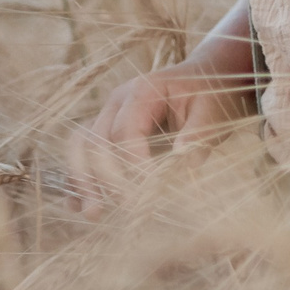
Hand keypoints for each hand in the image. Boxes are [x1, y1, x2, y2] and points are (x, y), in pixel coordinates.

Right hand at [69, 52, 255, 202]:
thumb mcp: (211, 109)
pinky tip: (78, 205)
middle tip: (127, 207)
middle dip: (107, 178)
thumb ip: (198, 133)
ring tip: (93, 212)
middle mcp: (116, 101)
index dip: (134, 164)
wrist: (204, 77)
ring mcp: (108, 115)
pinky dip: (79, 177)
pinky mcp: (107, 131)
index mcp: (141, 91)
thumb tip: (186, 162)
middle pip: (97, 141)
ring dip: (84, 180)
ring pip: (82, 147)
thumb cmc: (208, 93)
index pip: (126, 131)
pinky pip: (84, 153)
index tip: (149, 192)